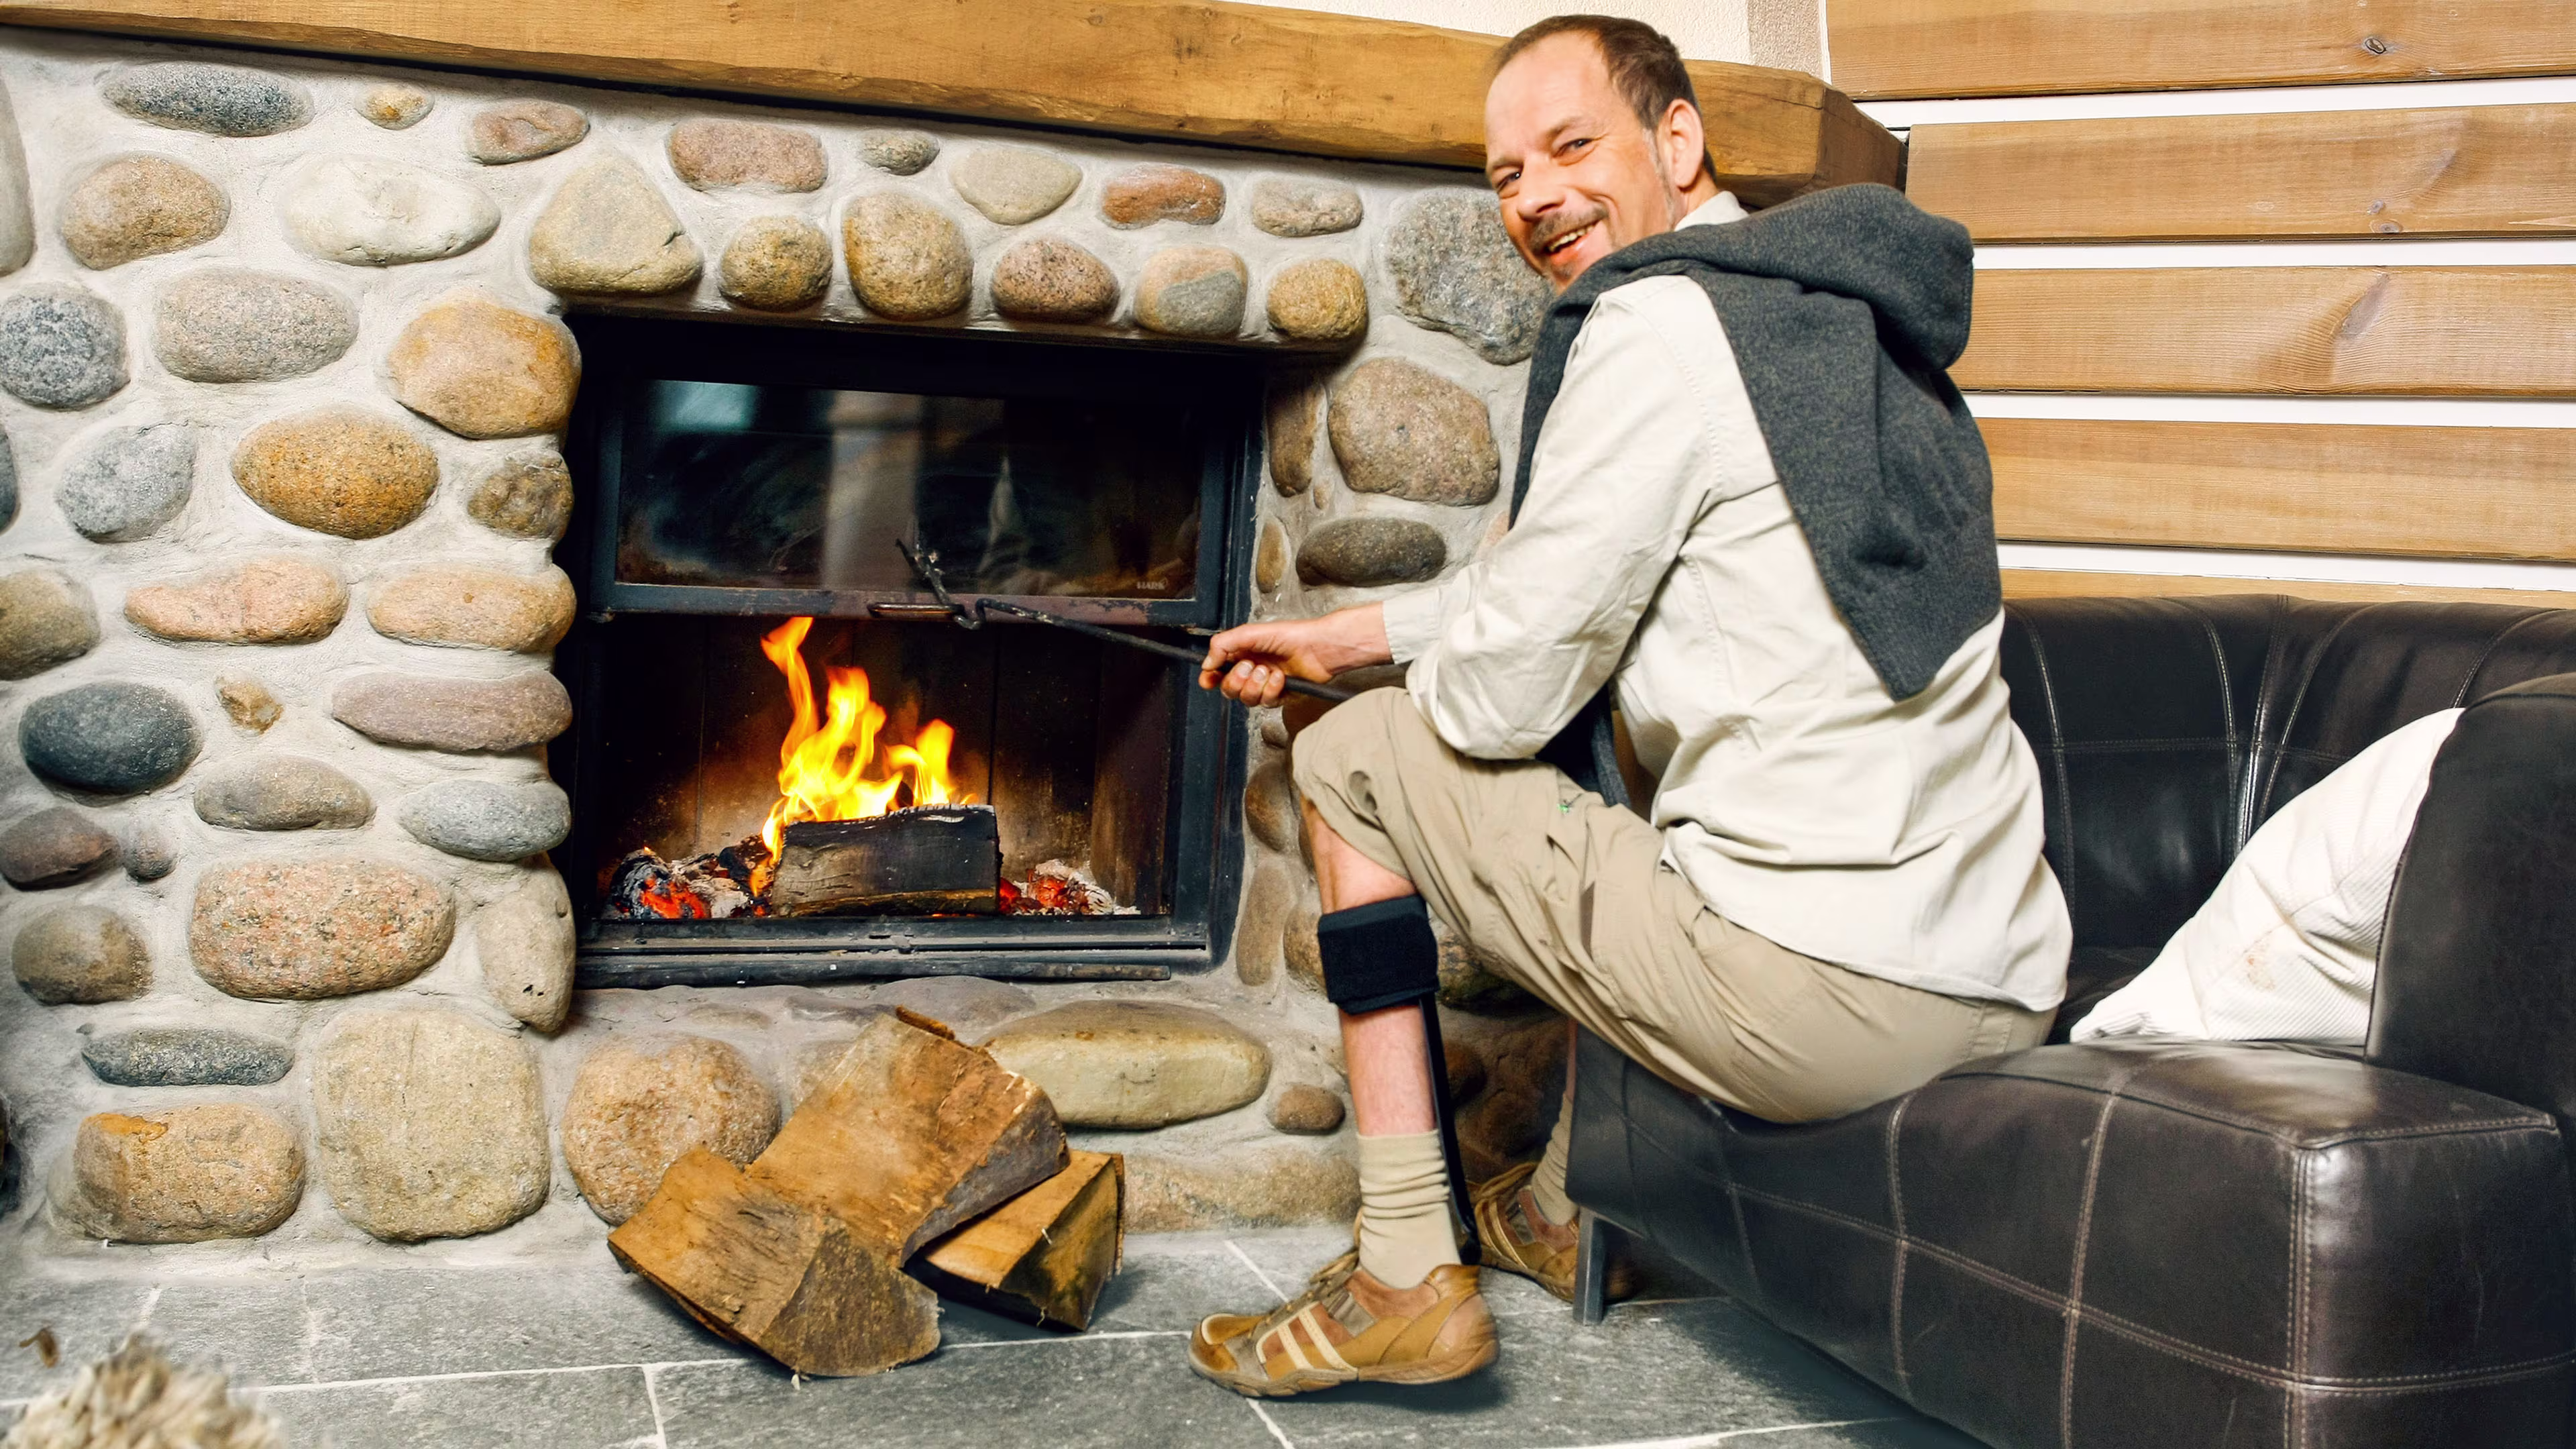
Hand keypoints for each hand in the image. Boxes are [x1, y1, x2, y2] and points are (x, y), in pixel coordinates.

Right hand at [1199, 605, 1390, 706]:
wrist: (1318, 648)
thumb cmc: (1291, 635)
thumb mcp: (1250, 633)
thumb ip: (1223, 644)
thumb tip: (1207, 663)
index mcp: (1242, 653)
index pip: (1218, 671)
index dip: (1210, 678)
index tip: (1209, 680)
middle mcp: (1251, 670)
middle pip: (1229, 689)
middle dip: (1237, 680)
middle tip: (1250, 666)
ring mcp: (1265, 684)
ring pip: (1247, 699)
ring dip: (1256, 686)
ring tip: (1268, 671)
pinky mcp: (1279, 696)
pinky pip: (1266, 703)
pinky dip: (1272, 690)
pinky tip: (1281, 678)